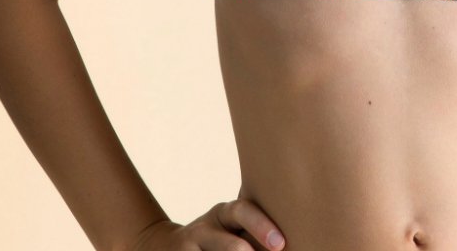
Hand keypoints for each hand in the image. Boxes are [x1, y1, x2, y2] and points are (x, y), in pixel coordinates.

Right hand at [129, 200, 286, 250]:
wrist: (162, 245)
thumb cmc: (215, 237)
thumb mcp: (229, 225)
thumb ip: (250, 224)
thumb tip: (294, 233)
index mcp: (224, 213)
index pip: (243, 211)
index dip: (261, 226)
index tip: (280, 244)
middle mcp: (205, 227)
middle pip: (229, 242)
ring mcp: (189, 245)